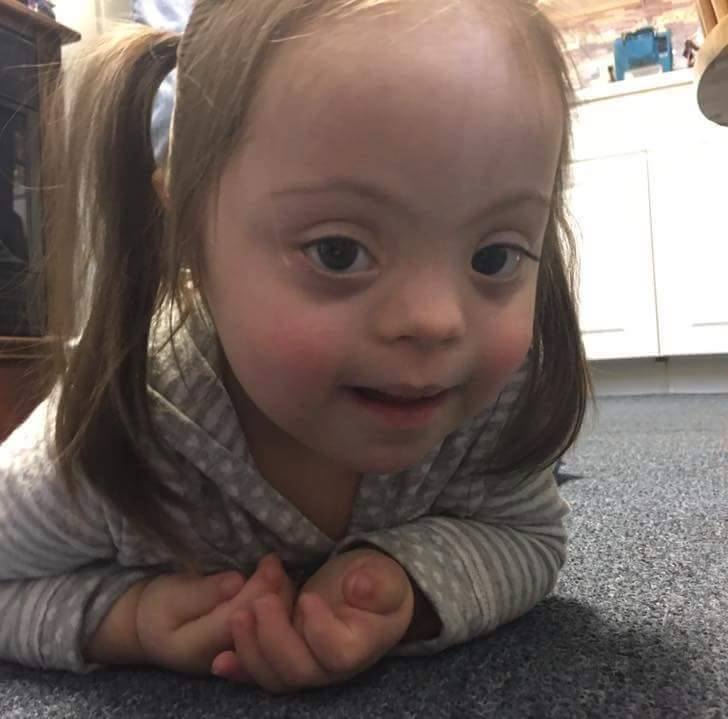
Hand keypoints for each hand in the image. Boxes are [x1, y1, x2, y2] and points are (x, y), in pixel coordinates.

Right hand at [135, 553, 295, 674]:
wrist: (156, 631)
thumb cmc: (161, 608)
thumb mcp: (172, 596)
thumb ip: (204, 592)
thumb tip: (237, 581)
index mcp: (200, 648)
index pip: (240, 618)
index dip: (260, 588)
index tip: (269, 560)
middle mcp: (225, 660)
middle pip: (262, 626)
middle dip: (275, 591)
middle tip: (274, 562)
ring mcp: (241, 659)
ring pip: (274, 630)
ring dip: (282, 598)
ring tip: (277, 570)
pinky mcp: (252, 650)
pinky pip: (274, 631)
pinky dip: (283, 607)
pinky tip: (280, 586)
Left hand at [211, 548, 413, 693]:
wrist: (364, 589)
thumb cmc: (377, 583)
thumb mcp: (385, 577)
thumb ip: (379, 585)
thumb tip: (361, 587)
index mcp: (358, 648)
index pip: (336, 653)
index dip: (318, 630)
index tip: (309, 597)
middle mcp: (329, 667)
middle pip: (297, 670)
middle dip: (273, 638)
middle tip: (261, 601)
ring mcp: (303, 666)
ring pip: (272, 676)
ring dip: (250, 648)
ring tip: (238, 615)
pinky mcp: (282, 658)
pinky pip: (258, 672)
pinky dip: (238, 668)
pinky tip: (219, 660)